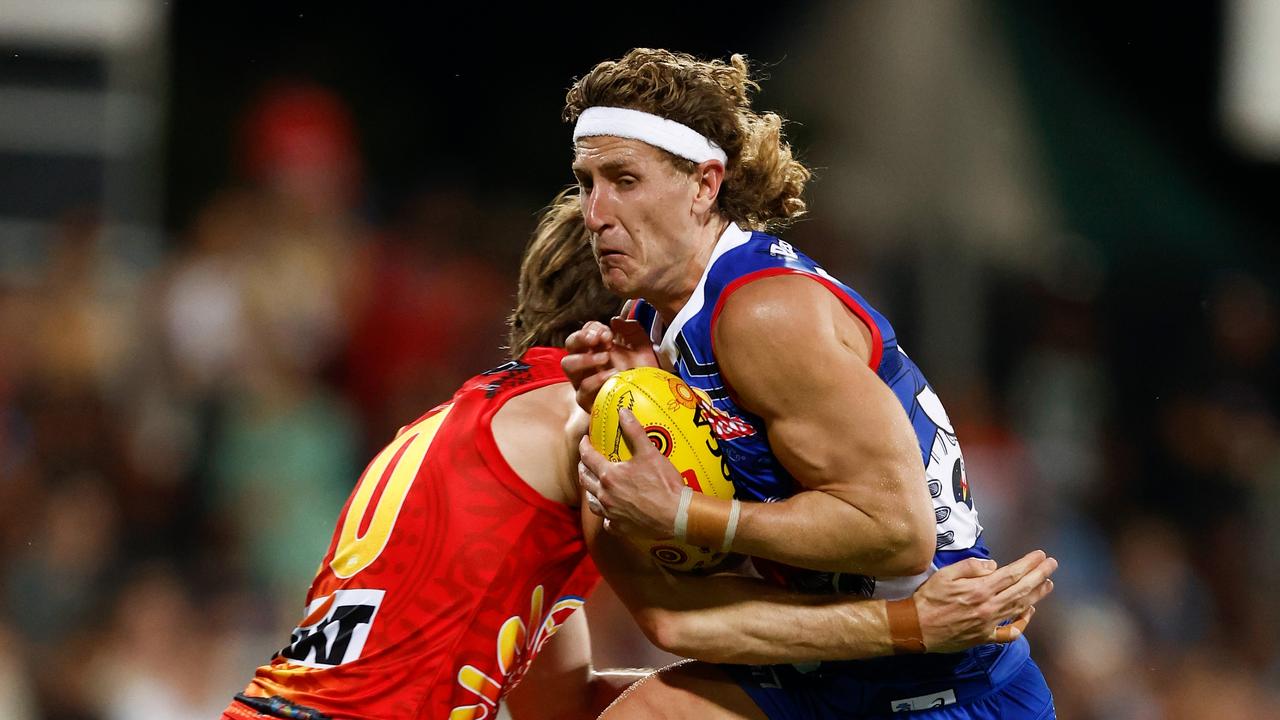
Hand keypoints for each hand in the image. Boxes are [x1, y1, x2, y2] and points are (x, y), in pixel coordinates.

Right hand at [562, 310, 658, 411]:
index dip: (593, 329)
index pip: (585, 332)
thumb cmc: (643, 374)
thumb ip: (631, 331)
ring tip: (605, 357)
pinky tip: (612, 375)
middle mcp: (586, 363)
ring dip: (585, 357)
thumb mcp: (642, 348)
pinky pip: (583, 387)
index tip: (608, 333)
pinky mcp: (586, 399)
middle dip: (581, 338)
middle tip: (598, 339)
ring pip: (568, 364)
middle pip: (570, 344)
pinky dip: (596, 379)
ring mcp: (583, 380)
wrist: (650, 398)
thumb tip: (616, 320)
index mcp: (597, 348)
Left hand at [577, 407, 683, 537]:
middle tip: (586, 460)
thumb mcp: (650, 453)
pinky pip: (606, 520)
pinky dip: (606, 513)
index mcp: (609, 476)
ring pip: (592, 501)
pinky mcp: (619, 527)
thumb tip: (623, 412)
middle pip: (585, 479)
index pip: (588, 457)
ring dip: (590, 490)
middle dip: (583, 467)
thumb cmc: (664, 484)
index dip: (584, 446)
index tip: (585, 440)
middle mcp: (605, 495)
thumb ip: (634, 431)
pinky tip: (611, 510)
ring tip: (594, 484)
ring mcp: (611, 513)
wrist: (676, 515)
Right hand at [912, 550, 1056, 653]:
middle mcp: (989, 606)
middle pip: (1021, 589)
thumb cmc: (928, 598)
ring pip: (1020, 608)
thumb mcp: (945, 574)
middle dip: (1039, 575)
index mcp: (980, 589)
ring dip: (1036, 595)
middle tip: (1052, 564)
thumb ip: (970, 567)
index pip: (1012, 574)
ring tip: (1048, 584)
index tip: (1041, 555)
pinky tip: (1029, 613)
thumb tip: (993, 566)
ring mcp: (989, 624)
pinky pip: (1009, 632)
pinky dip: (1022, 623)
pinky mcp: (985, 637)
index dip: (1029, 564)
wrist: (917, 627)